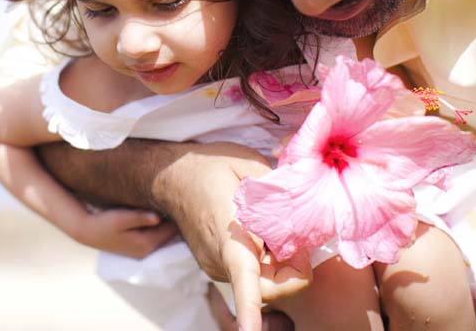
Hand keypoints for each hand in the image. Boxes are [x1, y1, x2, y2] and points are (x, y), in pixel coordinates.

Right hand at [72, 208, 178, 258]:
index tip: (183, 198)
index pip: (172, 230)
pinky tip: (160, 211)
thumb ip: (140, 217)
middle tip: (181, 197)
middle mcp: (147, 250)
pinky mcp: (140, 245)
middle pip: (171, 234)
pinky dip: (161, 224)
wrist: (88, 232)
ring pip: (165, 234)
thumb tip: (158, 217)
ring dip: (168, 221)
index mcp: (146, 243)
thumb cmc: (104, 223)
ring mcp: (144, 249)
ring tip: (172, 202)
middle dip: (176, 218)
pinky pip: (158, 234)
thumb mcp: (121, 217)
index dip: (179, 215)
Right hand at [152, 142, 309, 330]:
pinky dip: (268, 262)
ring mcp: (218, 267)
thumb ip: (278, 187)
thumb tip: (303, 202)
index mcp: (230, 236)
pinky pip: (252, 276)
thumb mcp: (248, 164)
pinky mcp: (218, 266)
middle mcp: (221, 260)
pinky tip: (265, 234)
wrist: (171, 176)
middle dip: (295, 274)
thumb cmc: (209, 167)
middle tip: (302, 241)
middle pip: (268, 290)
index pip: (243, 278)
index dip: (248, 310)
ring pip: (262, 284)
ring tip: (282, 230)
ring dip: (282, 267)